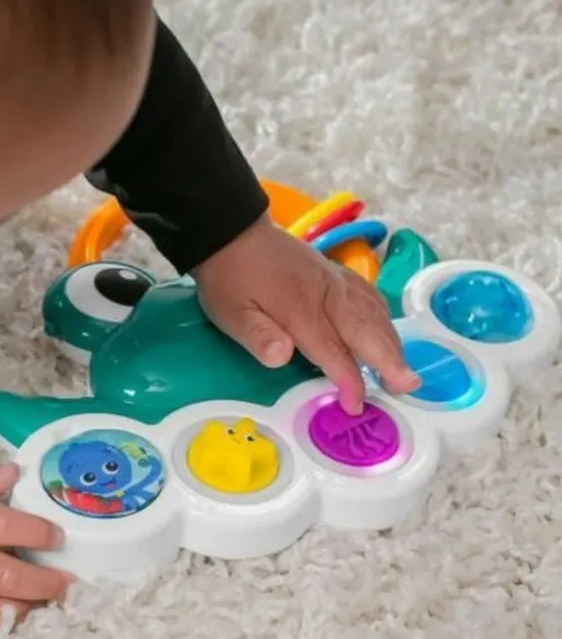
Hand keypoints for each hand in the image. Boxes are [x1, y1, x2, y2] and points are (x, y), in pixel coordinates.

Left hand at [192, 214, 419, 413]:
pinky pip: (368, 294)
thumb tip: (283, 357)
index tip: (355, 405)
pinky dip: (383, 314)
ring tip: (403, 367)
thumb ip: (257, 336)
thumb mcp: (230, 313)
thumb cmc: (229, 279)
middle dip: (389, 360)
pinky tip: (387, 328)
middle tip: (409, 385)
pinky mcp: (333, 271)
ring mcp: (334, 280)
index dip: (348, 380)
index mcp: (300, 309)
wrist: (231, 233)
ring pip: (373, 312)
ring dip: (391, 340)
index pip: (333, 352)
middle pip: (366, 331)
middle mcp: (326, 294)